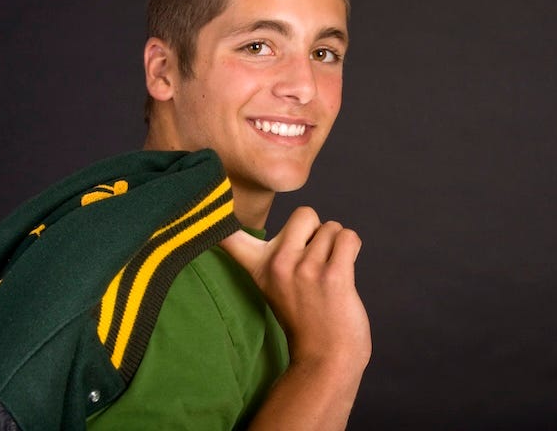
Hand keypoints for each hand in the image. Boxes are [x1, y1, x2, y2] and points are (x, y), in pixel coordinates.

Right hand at [220, 206, 370, 368]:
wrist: (326, 357)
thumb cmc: (305, 315)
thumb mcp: (272, 283)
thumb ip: (270, 254)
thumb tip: (279, 220)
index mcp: (259, 266)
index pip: (228, 235)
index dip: (215, 213)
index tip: (204, 198)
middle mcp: (278, 264)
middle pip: (304, 213)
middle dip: (317, 231)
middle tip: (314, 262)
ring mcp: (305, 269)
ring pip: (332, 227)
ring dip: (337, 245)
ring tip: (328, 274)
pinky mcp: (333, 276)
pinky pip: (348, 237)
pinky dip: (352, 248)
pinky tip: (345, 270)